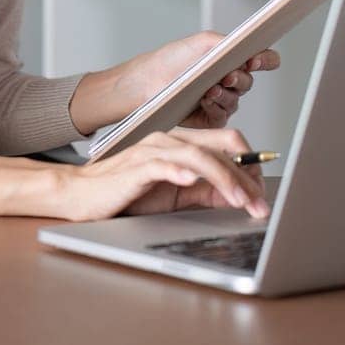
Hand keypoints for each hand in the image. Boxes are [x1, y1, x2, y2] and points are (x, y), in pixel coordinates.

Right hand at [57, 127, 269, 221]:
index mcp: (182, 143)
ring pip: (198, 156)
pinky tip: (191, 180)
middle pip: (220, 148)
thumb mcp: (176, 195)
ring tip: (240, 199)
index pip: (227, 143)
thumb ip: (205, 191)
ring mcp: (153, 150)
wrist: (82, 193)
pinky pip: (161, 164)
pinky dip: (179, 171)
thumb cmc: (128, 193)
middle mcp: (171, 140)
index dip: (251, 166)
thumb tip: (238, 196)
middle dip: (246, 177)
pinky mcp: (136, 166)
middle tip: (260, 204)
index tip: (262, 193)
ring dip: (224, 178)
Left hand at [116, 31, 279, 129]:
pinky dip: (216, 108)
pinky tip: (205, 102)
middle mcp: (227, 81)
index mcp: (229, 60)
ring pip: (236, 100)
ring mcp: (220, 101)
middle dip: (239, 78)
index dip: (265, 60)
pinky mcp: (210, 119)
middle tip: (227, 75)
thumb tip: (251, 49)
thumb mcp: (203, 43)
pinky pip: (224, 116)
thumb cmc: (170, 61)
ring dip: (225, 94)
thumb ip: (229, 42)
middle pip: (249, 82)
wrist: (146, 83)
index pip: (261, 60)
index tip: (255, 60)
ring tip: (209, 89)